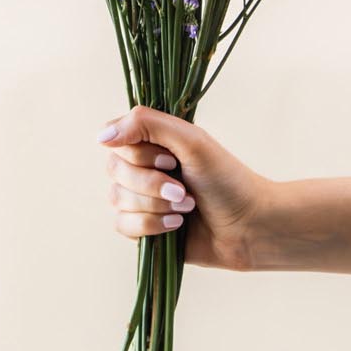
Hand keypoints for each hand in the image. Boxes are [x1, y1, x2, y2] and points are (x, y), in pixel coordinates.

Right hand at [98, 106, 269, 270]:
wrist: (249, 227)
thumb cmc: (227, 179)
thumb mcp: (191, 140)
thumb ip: (146, 124)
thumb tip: (100, 136)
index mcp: (153, 141)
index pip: (116, 139)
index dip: (139, 154)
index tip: (170, 159)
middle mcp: (143, 166)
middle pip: (114, 170)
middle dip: (151, 184)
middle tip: (184, 189)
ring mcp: (141, 197)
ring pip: (117, 199)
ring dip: (155, 205)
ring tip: (186, 208)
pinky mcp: (143, 227)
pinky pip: (122, 224)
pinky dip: (151, 225)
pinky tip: (177, 226)